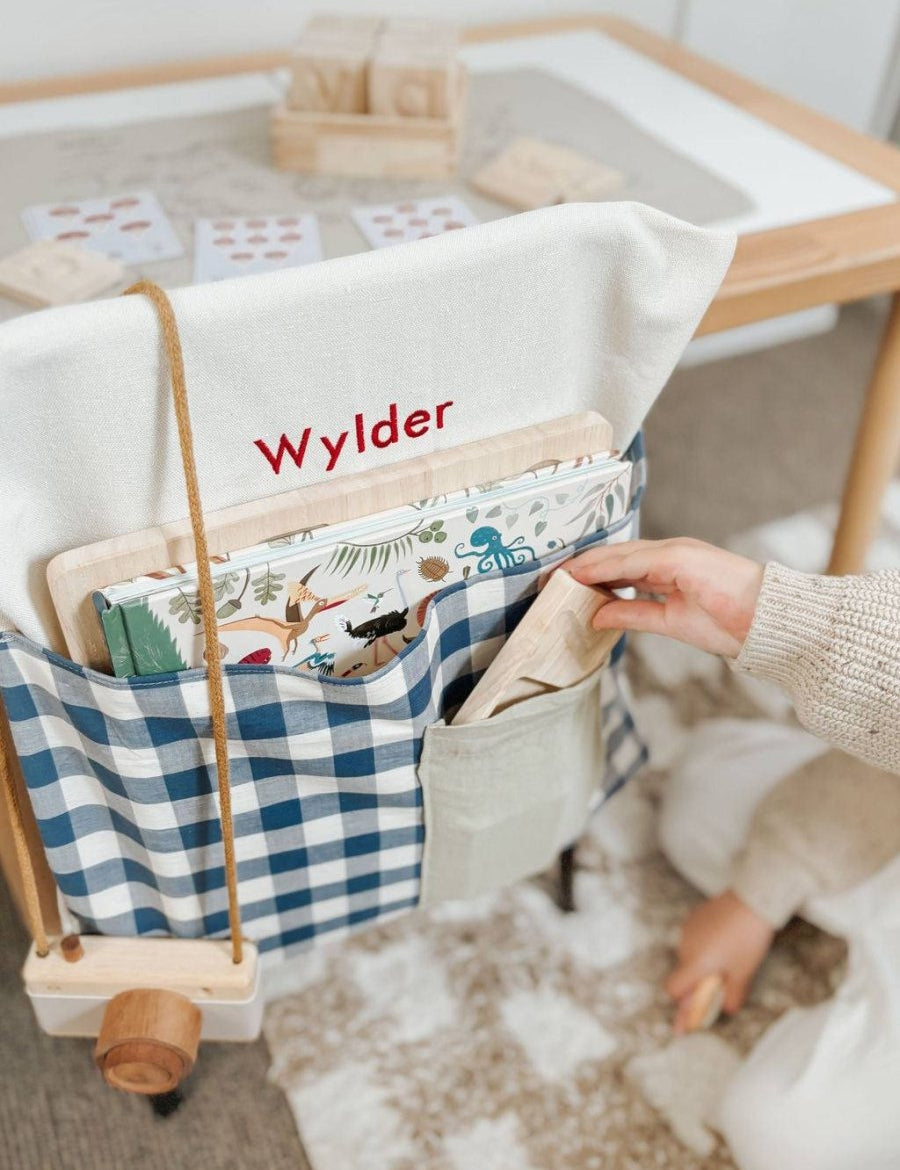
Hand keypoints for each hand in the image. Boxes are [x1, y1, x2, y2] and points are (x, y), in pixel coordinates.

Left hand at [566, 538, 763, 657]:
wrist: (769, 623)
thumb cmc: (731, 624)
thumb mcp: (670, 622)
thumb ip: (634, 614)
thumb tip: (597, 615)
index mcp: (671, 568)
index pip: (621, 568)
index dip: (591, 574)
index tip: (563, 584)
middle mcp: (671, 554)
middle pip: (615, 556)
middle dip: (582, 567)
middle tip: (550, 578)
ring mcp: (676, 552)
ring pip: (620, 554)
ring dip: (587, 564)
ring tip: (558, 575)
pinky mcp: (680, 557)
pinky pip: (633, 560)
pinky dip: (605, 566)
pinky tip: (582, 574)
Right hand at [667, 891, 773, 1031]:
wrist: (751, 900)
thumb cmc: (748, 939)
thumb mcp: (743, 972)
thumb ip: (732, 995)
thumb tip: (727, 1008)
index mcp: (695, 963)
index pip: (673, 989)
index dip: (682, 1002)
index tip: (691, 1013)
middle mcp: (685, 946)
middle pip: (684, 974)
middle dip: (698, 982)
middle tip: (721, 982)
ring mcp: (687, 930)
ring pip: (689, 955)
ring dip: (701, 962)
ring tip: (727, 956)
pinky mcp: (693, 917)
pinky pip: (693, 939)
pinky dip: (703, 946)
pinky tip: (723, 939)